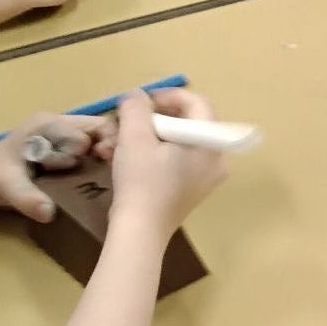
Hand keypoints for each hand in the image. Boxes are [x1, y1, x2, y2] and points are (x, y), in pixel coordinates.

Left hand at [0, 113, 115, 221]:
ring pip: (101, 138)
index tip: (102, 167)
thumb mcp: (7, 189)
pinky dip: (103, 162)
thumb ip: (27, 198)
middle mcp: (61, 125)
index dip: (101, 147)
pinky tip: (103, 181)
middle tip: (113, 175)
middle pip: (102, 128)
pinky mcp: (67, 147)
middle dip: (113, 148)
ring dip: (110, 156)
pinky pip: (94, 148)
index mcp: (49, 125)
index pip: (91, 129)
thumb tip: (49, 213)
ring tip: (110, 179)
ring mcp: (65, 135)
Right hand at [107, 89, 228, 238]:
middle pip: (183, 122)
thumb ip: (136, 107)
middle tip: (120, 123)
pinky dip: (147, 153)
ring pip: (172, 141)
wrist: (140, 230)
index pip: (196, 102)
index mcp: (210, 142)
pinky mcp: (191, 188)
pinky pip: (172, 159)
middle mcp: (216, 157)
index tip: (139, 102)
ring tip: (110, 144)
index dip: (166, 95)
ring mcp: (205, 175)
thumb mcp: (135, 136)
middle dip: (146, 119)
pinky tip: (118, 157)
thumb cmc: (141, 181)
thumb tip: (137, 96)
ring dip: (140, 137)